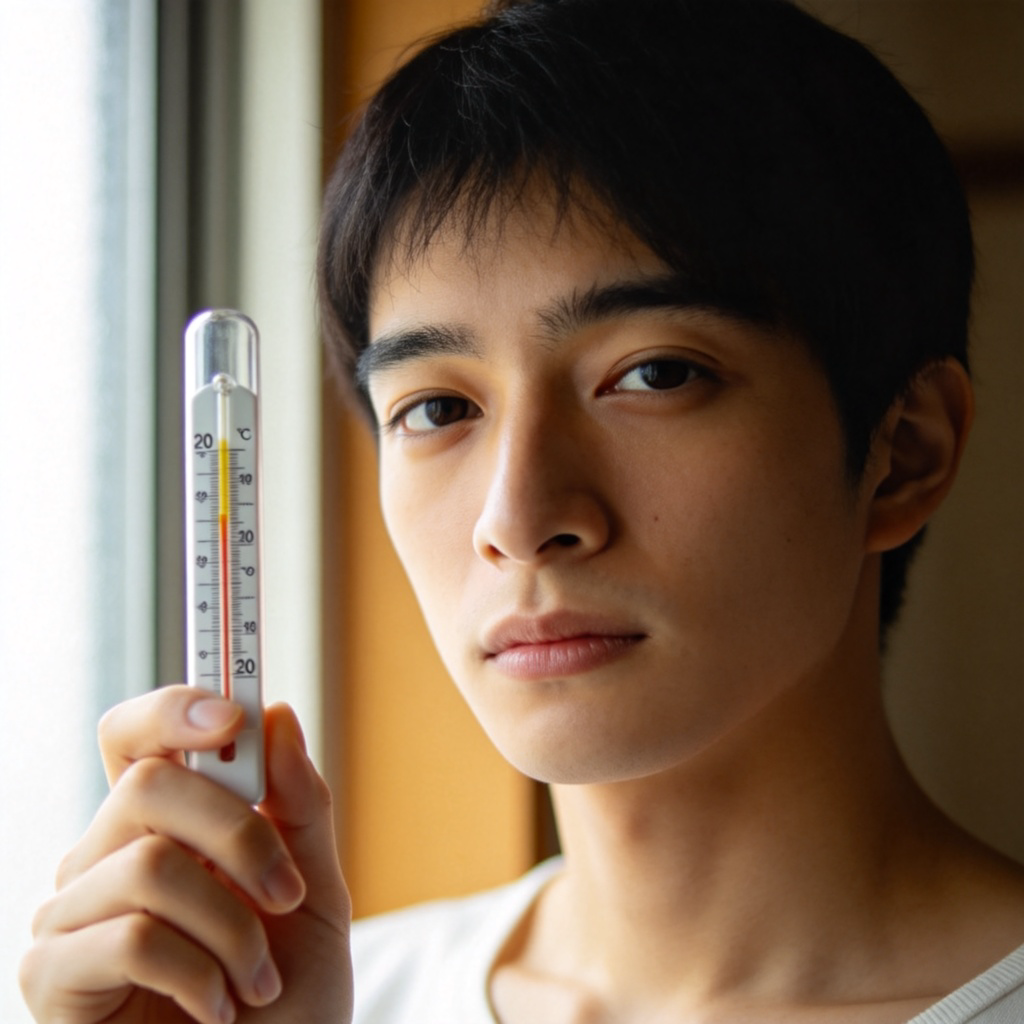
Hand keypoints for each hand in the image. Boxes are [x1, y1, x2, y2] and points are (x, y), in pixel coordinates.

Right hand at [20, 688, 352, 1023]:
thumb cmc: (285, 994)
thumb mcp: (314, 891)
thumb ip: (300, 806)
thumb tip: (276, 715)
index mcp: (166, 824)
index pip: (136, 736)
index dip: (172, 709)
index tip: (233, 717)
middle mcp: (106, 856)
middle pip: (145, 784)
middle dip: (239, 837)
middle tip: (284, 896)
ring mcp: (74, 914)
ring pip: (150, 864)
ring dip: (232, 927)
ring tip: (257, 979)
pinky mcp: (55, 977)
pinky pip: (131, 936)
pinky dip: (199, 972)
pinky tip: (216, 1007)